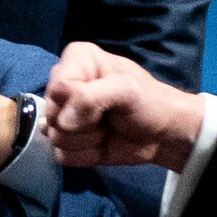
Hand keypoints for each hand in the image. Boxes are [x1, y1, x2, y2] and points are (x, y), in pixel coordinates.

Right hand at [40, 43, 207, 170]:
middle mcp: (66, 84)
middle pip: (52, 114)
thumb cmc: (149, 103)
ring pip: (56, 137)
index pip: (56, 87)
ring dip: (86, 140)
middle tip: (106, 117)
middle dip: (82, 124)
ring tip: (107, 130)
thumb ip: (91, 97)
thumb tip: (63, 121)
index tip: (103, 104)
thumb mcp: (127, 90)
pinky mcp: (68, 141)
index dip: (76, 102)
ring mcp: (64, 115)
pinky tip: (101, 144)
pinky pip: (61, 155)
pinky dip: (85, 155)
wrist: (163, 135)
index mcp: (77, 60)